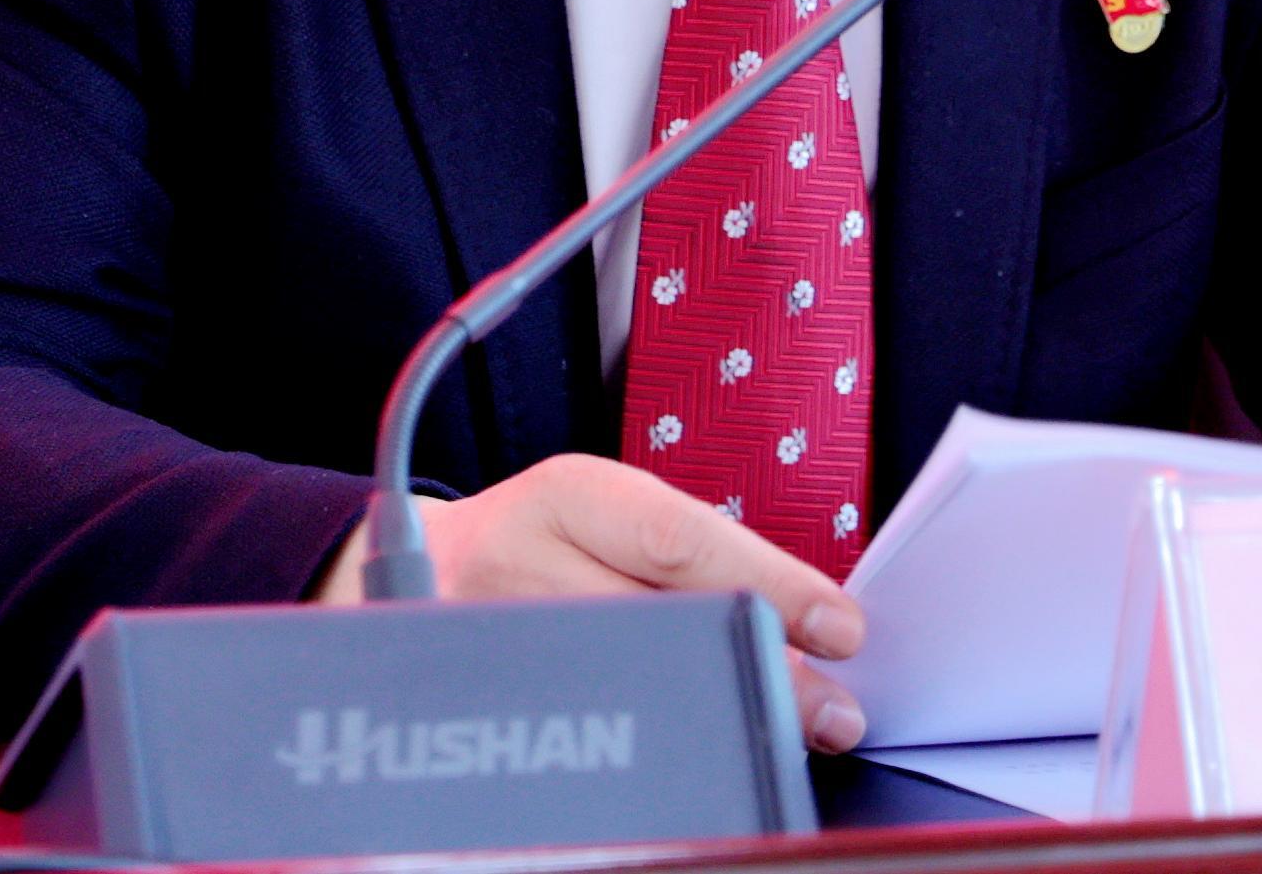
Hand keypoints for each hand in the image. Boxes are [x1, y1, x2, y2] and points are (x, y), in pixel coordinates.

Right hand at [317, 456, 867, 751]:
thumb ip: (683, 549)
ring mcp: (494, 642)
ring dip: (716, 719)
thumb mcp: (602, 509)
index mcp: (565, 496)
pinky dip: (650, 753)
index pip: (680, 538)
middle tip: (832, 711)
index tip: (842, 626)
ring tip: (783, 740)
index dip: (769, 583)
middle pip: (660, 624)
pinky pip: (579, 734)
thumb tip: (806, 616)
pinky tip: (697, 766)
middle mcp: (522, 563)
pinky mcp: (479, 706)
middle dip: (760, 672)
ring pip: (625, 689)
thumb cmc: (541, 538)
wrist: (419, 573)